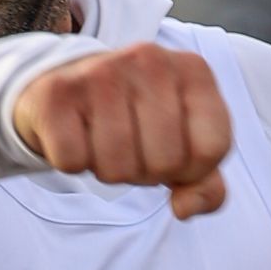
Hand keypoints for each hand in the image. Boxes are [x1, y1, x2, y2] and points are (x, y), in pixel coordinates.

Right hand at [11, 44, 231, 219]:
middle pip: (165, 162)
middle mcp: (151, 60)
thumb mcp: (183, 146)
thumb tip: (185, 208)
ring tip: (103, 141)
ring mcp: (102, 72)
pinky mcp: (59, 92)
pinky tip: (76, 135)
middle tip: (131, 148)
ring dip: (108, 170)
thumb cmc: (135, 121)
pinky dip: (73, 163)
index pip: (212, 148)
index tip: (171, 153)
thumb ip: (205, 186)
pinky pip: (73, 162)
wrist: (68, 85)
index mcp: (192, 71)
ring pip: (117, 167)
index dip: (190, 171)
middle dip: (146, 173)